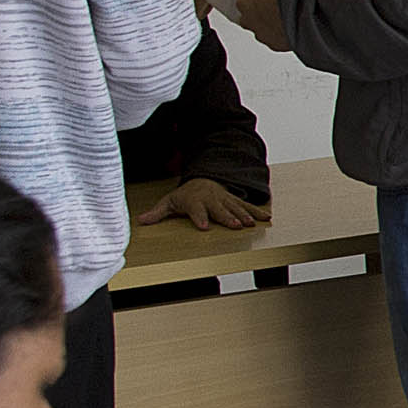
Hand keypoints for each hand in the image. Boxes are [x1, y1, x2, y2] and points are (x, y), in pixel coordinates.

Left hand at [136, 176, 263, 231]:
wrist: (202, 181)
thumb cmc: (185, 195)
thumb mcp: (169, 202)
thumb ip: (157, 213)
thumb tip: (141, 221)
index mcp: (194, 201)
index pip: (197, 210)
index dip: (200, 218)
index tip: (204, 227)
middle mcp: (211, 199)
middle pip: (220, 209)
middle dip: (227, 217)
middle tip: (235, 226)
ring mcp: (224, 200)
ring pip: (235, 208)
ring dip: (244, 216)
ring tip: (249, 224)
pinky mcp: (235, 201)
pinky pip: (247, 206)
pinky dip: (257, 212)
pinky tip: (266, 219)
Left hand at [228, 0, 295, 47]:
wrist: (310, 11)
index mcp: (245, 1)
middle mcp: (248, 20)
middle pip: (249, 17)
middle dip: (260, 13)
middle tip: (275, 7)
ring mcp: (261, 35)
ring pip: (262, 30)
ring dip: (271, 26)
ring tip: (288, 18)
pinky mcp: (274, 46)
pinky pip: (276, 40)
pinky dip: (283, 35)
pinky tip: (294, 27)